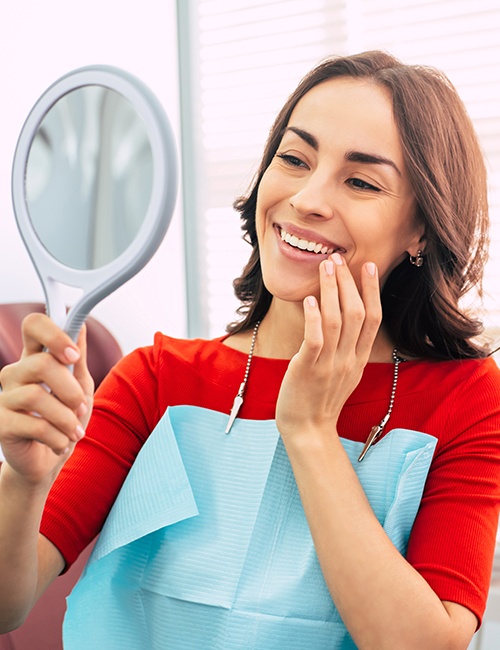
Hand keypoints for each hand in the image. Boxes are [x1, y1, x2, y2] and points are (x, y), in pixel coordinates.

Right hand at [0, 313, 93, 486]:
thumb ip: (78, 357)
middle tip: (80, 407)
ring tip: (74, 431)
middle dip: (70, 389)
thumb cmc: (65, 417)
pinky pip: (34, 426)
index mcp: (35, 357)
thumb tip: (81, 325)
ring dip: (66, 418)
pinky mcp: (2, 425)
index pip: (33, 326)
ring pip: (36, 396)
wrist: (49, 460)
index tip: (74, 356)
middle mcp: (16, 373)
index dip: (54, 334)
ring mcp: (5, 398)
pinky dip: (58, 437)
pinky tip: (62, 443)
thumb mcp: (80, 384)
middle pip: (41, 363)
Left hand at [276, 253, 381, 440]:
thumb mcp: (344, 372)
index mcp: (359, 359)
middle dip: (349, 282)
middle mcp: (349, 359)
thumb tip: (345, 319)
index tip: (368, 267)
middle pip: (356, 313)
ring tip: (325, 267)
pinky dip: (315, 317)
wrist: (308, 429)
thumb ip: (348, 348)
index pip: (373, 319)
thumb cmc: (320, 398)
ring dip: (332, 290)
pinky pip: (316, 339)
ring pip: (337, 321)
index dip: (372, 291)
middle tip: (338, 258)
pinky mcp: (308, 369)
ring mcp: (330, 365)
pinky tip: (312, 299)